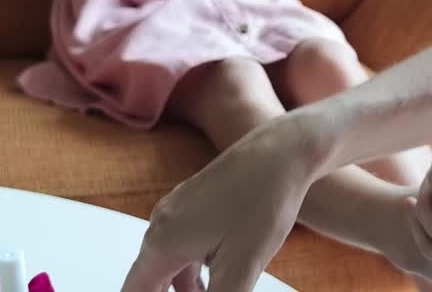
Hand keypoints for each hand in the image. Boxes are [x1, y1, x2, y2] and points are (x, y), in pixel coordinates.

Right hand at [122, 114, 322, 291]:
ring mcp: (177, 211)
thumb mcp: (240, 268)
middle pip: (149, 282)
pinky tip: (217, 281)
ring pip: (169, 265)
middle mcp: (161, 224)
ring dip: (183, 291)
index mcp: (162, 242)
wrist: (283, 153)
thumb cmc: (262, 201)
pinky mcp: (194, 205)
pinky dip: (193, 272)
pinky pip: (183, 247)